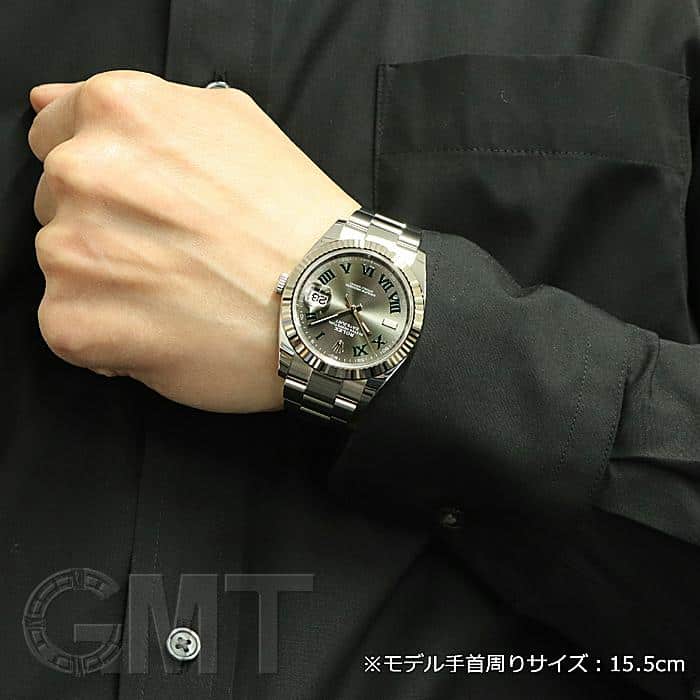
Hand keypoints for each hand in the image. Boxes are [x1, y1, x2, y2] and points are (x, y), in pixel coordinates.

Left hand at [27, 70, 358, 411]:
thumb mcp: (236, 125)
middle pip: (58, 203)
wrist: (332, 301)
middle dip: (106, 227)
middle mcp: (84, 171)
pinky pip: (67, 326)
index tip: (147, 205)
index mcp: (121, 112)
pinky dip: (106, 335)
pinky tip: (163, 332)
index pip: (56, 134)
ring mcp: (73, 250)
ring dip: (108, 283)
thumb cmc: (293, 220)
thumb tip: (47, 102)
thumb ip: (140, 110)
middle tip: (179, 254)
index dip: (107, 175)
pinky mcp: (75, 322)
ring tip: (179, 296)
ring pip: (62, 266)